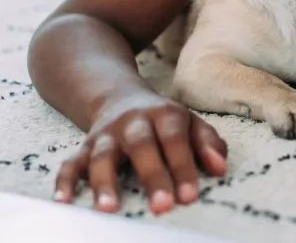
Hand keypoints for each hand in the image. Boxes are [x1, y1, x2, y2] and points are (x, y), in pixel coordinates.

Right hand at [53, 92, 226, 214]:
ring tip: (108, 208)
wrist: (121, 97)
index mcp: (165, 114)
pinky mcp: (84, 146)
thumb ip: (209, 143)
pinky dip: (65, 181)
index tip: (189, 196)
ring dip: (104, 181)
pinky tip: (65, 201)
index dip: (183, 166)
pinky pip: (70, 162)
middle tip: (161, 206)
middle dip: (151, 175)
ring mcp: (106, 134)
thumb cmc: (165, 121)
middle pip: (141, 145)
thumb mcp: (191, 123)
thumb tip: (220, 168)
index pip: (176, 139)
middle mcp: (133, 121)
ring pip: (102, 155)